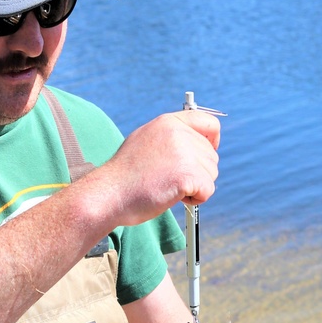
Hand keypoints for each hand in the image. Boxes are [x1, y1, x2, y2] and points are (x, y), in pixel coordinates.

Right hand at [88, 109, 219, 227]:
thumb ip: (169, 138)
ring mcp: (183, 153)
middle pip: (211, 156)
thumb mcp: (145, 141)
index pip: (209, 123)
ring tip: (167, 188)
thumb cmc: (125, 176)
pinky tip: (173, 197)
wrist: (109, 194)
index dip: (212, 141)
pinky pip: (207, 190)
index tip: (205, 155)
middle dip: (198, 173)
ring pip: (211, 174)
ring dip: (195, 187)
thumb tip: (192, 143)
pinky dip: (195, 199)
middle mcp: (178, 133)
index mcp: (168, 122)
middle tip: (171, 180)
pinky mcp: (186, 174)